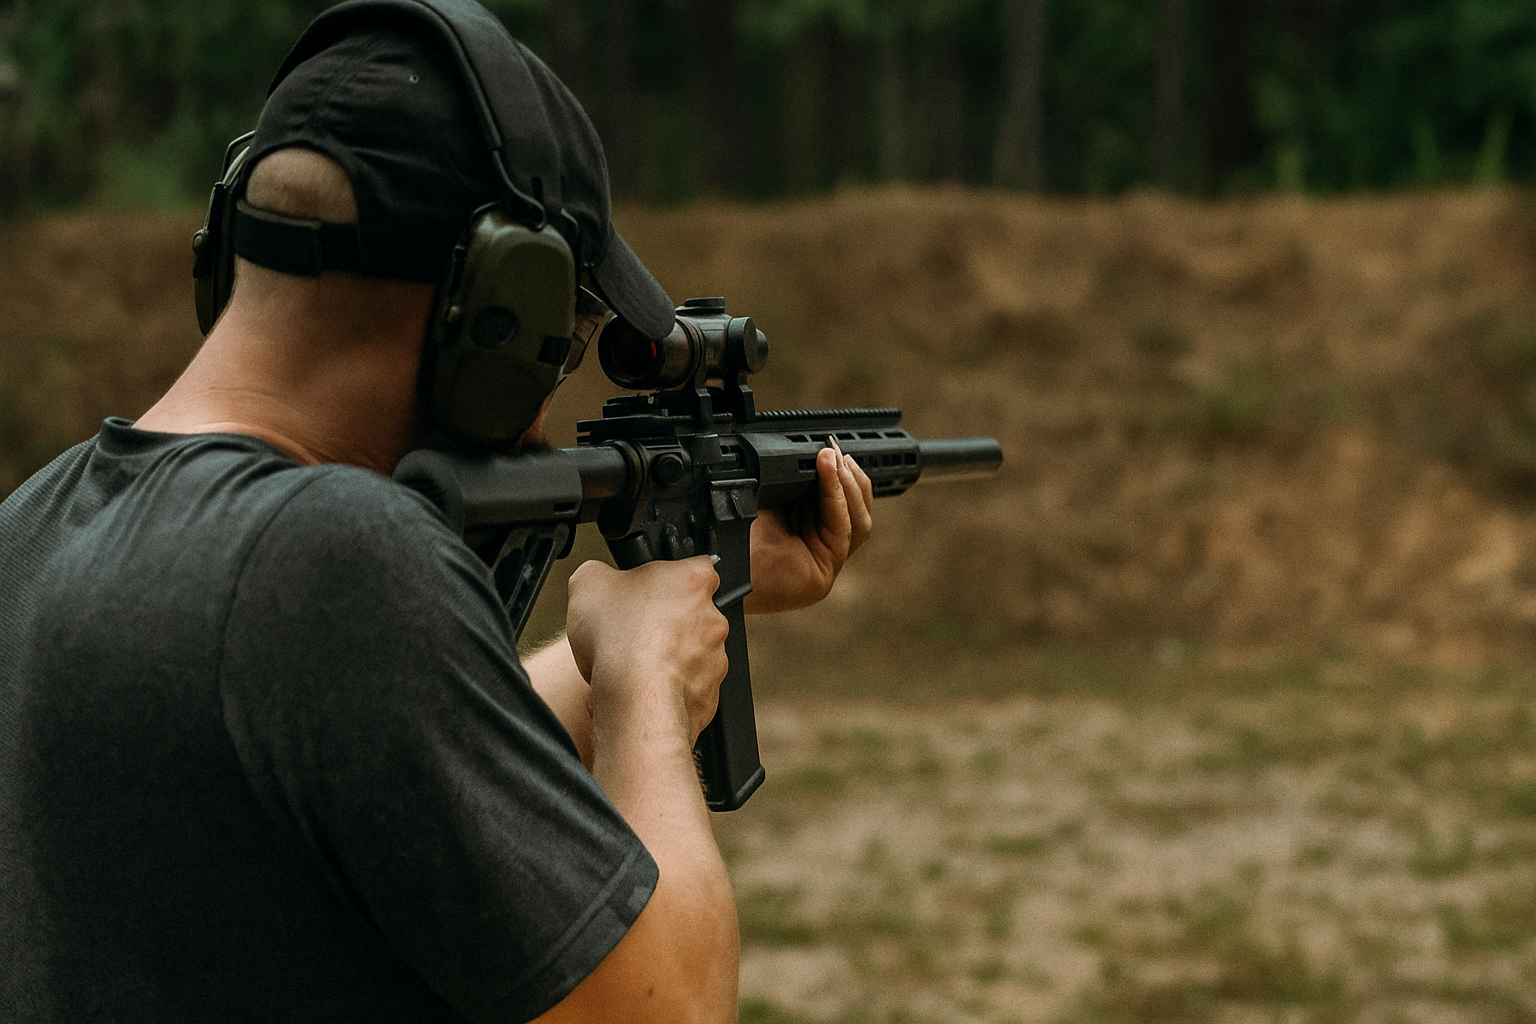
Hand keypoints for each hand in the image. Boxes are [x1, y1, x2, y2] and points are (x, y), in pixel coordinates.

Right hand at [566, 557, 729, 741]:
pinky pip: (687, 686)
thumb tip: (598, 578)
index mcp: (693, 579)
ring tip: (633, 663)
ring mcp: (715, 658)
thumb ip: (599, 571)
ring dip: (667, 656)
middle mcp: (714, 617)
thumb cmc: (620, 640)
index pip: (693, 566)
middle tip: (633, 630)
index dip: (666, 578)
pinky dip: (667, 687)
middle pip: (690, 612)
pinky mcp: (710, 693)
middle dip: (664, 621)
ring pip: (690, 652)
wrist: (636, 700)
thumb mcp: (587, 582)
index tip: (646, 590)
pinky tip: (641, 686)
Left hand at [745, 436, 874, 613]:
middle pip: (857, 512)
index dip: (844, 477)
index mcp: (808, 534)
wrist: (716, 564)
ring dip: (848, 485)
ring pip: (858, 522)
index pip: (842, 504)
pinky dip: (837, 497)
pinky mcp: (822, 576)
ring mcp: (823, 567)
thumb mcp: (772, 500)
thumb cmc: (733, 536)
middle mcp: (819, 552)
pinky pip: (842, 530)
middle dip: (850, 477)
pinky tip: (828, 473)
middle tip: (835, 450)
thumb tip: (822, 454)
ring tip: (834, 458)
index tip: (833, 448)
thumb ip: (798, 484)